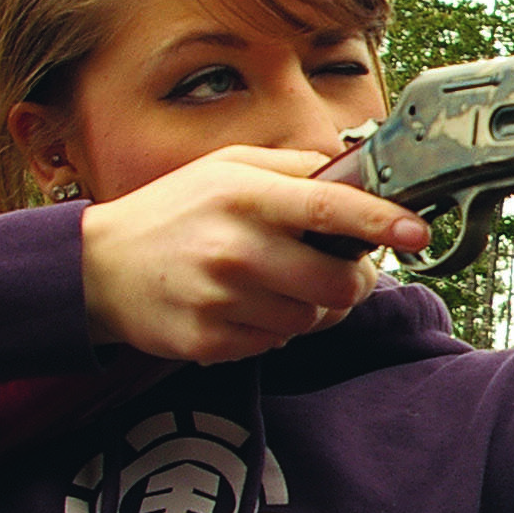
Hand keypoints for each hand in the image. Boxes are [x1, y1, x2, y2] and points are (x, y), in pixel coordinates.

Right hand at [80, 145, 429, 362]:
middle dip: (350, 281)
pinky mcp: (209, 342)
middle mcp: (235, 248)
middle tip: (336, 269)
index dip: (382, 221)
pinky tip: (241, 305)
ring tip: (273, 284)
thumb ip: (290, 168)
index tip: (416, 232)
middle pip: (336, 283)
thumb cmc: (170, 212)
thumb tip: (355, 172)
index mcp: (245, 195)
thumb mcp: (225, 168)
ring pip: (308, 320)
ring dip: (306, 306)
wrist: (97, 268)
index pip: (331, 206)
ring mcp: (222, 300)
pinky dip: (270, 328)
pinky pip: (273, 344)